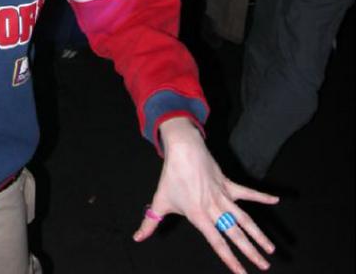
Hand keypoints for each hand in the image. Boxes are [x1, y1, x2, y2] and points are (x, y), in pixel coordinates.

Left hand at [133, 118, 278, 273]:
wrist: (182, 149)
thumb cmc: (171, 176)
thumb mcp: (159, 201)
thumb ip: (150, 222)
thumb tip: (137, 237)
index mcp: (198, 215)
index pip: (217, 242)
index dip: (230, 260)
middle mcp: (213, 208)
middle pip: (235, 233)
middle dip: (250, 251)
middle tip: (265, 266)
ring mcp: (223, 195)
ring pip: (244, 218)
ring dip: (259, 233)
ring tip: (271, 248)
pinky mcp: (228, 183)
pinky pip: (247, 192)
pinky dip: (261, 196)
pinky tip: (275, 200)